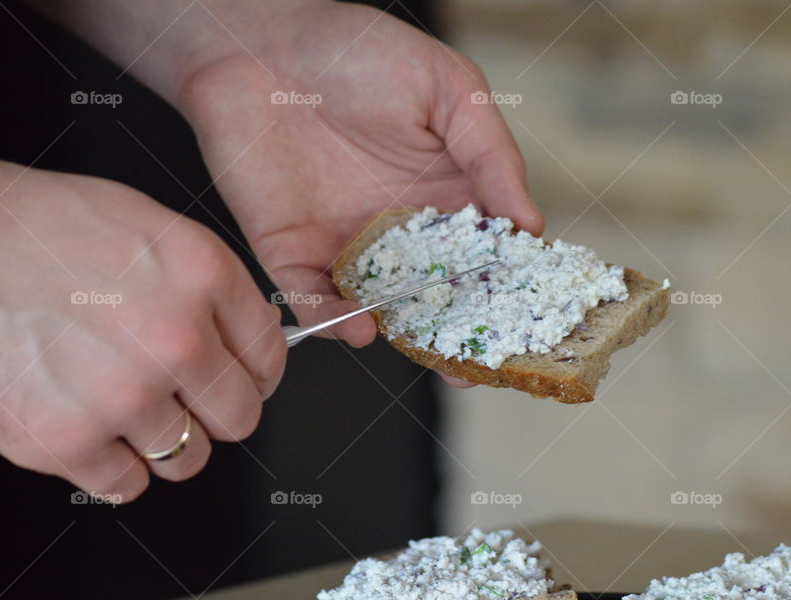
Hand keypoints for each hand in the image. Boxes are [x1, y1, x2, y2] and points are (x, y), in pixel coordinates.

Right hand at [0, 162, 285, 499]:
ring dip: (166, 440)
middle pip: (240, 418)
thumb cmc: (51, 231)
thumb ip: (215, 291)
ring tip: (125, 403)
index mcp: (203, 278)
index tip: (242, 376)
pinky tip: (94, 425)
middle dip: (217, 409)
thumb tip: (253, 343)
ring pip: (188, 459)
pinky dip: (114, 466)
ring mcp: (120, 395)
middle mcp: (173, 339)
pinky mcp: (64, 439)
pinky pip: (125, 485)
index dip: (256, 372)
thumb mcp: (159, 232)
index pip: (271, 359)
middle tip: (183, 392)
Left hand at [175, 1, 542, 350]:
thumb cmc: (360, 50)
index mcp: (444, 194)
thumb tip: (532, 225)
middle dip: (460, 333)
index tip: (531, 323)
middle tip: (481, 367)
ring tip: (428, 357)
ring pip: (381, 308)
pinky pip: (314, 298)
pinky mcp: (292, 250)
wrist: (258, 40)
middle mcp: (399, 229)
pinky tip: (357, 327)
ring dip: (404, 337)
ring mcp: (347, 244)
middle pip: (438, 295)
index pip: (485, 255)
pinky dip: (332, 319)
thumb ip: (492, 156)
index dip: (508, 290)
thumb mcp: (449, 89)